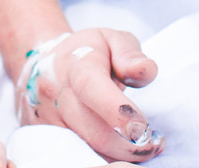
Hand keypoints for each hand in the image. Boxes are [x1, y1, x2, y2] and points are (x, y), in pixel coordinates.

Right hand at [15, 28, 162, 162]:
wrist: (43, 65)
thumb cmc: (86, 53)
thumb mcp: (112, 40)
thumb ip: (130, 54)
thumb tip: (145, 70)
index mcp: (76, 67)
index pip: (91, 88)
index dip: (118, 111)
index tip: (144, 127)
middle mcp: (56, 96)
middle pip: (93, 132)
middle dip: (129, 146)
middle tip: (155, 144)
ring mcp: (48, 121)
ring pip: (86, 151)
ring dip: (119, 156)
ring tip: (143, 148)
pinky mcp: (46, 140)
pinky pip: (76, 157)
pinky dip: (103, 159)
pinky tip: (120, 152)